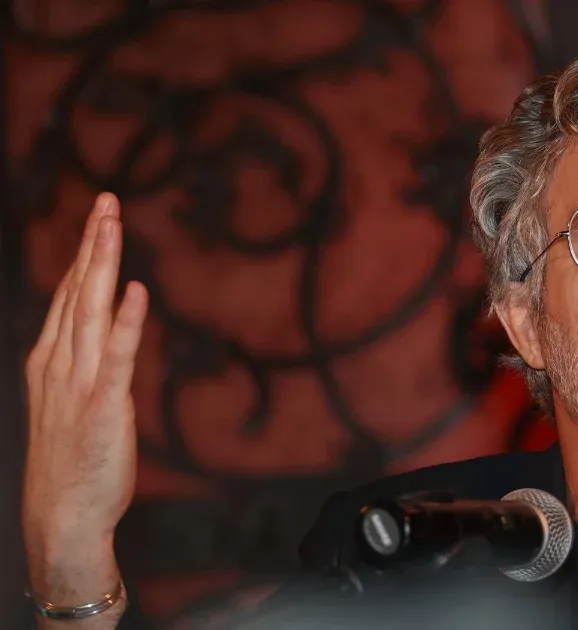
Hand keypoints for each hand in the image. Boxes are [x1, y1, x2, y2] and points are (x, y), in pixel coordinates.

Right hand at [22, 193, 146, 623]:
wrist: (62, 517)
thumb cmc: (71, 464)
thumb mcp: (72, 404)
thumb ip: (88, 366)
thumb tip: (111, 333)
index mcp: (49, 361)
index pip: (68, 296)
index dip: (84, 255)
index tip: (99, 218)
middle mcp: (58, 364)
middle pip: (76, 292)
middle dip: (92, 244)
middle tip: (106, 201)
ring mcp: (78, 383)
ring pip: (90, 311)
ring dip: (102, 266)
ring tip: (112, 224)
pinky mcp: (104, 405)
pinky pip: (117, 357)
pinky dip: (127, 322)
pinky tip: (136, 291)